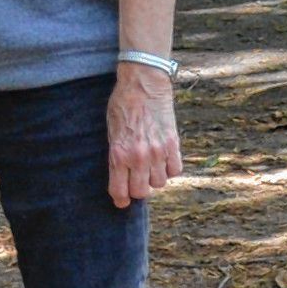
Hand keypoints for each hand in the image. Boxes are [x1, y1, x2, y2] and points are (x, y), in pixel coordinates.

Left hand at [108, 64, 182, 206]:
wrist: (143, 85)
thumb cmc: (122, 106)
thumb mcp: (111, 132)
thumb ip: (117, 155)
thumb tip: (122, 175)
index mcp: (119, 154)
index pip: (120, 190)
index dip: (120, 200)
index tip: (122, 202)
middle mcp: (139, 156)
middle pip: (142, 191)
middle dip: (138, 190)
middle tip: (136, 182)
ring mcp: (158, 151)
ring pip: (160, 183)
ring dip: (154, 178)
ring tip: (150, 168)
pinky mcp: (173, 144)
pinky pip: (175, 170)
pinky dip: (169, 169)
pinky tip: (163, 161)